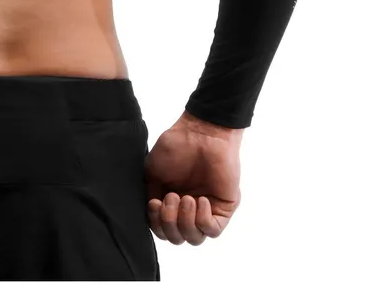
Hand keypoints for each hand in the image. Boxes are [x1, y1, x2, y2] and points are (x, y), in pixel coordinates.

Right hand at [144, 111, 242, 244]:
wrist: (200, 132)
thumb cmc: (176, 146)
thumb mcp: (152, 172)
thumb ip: (148, 195)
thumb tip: (149, 216)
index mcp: (170, 202)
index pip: (162, 230)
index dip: (156, 223)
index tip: (154, 202)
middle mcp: (187, 209)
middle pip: (177, 238)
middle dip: (169, 223)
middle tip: (171, 197)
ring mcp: (206, 210)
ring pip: (195, 238)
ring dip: (185, 222)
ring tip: (185, 198)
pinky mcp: (223, 208)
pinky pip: (213, 230)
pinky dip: (202, 220)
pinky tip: (200, 200)